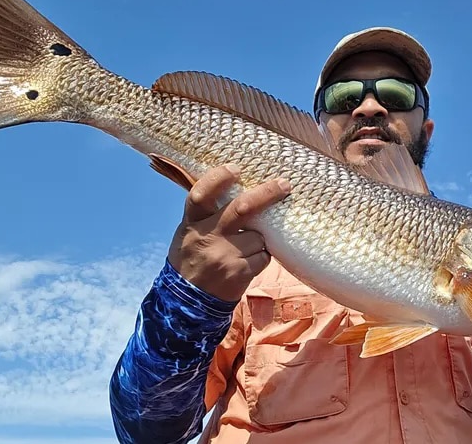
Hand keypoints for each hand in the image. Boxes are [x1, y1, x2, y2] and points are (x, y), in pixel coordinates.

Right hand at [168, 164, 291, 301]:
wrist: (187, 304)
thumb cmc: (192, 260)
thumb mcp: (190, 233)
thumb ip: (207, 213)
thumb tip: (238, 185)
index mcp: (192, 223)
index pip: (200, 194)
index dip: (218, 178)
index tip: (236, 168)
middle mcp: (208, 237)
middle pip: (241, 208)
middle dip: (266, 194)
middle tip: (284, 185)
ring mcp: (224, 256)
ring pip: (258, 236)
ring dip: (259, 240)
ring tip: (245, 249)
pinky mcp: (239, 273)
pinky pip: (263, 257)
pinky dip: (261, 257)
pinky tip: (248, 263)